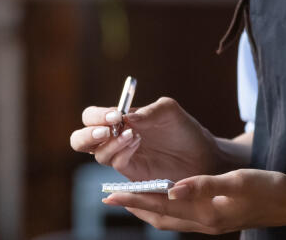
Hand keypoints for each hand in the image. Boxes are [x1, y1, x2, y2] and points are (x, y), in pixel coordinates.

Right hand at [69, 97, 223, 180]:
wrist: (204, 156)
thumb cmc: (185, 130)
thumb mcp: (169, 111)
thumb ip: (148, 111)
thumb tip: (125, 117)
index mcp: (119, 121)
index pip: (91, 117)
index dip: (96, 116)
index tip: (115, 115)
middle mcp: (115, 139)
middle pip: (81, 140)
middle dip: (87, 135)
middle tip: (106, 131)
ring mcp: (123, 158)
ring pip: (97, 155)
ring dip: (111, 144)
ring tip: (134, 136)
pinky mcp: (133, 174)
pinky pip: (117, 165)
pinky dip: (122, 154)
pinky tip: (138, 144)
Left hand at [102, 169, 285, 233]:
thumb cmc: (268, 188)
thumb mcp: (237, 181)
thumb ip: (203, 185)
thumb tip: (171, 188)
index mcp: (206, 214)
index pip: (162, 207)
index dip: (135, 200)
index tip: (112, 194)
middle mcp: (205, 223)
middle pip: (160, 218)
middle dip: (135, 206)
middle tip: (111, 196)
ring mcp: (211, 222)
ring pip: (170, 218)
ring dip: (149, 208)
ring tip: (129, 196)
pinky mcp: (216, 217)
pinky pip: (182, 215)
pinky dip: (166, 206)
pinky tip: (163, 193)